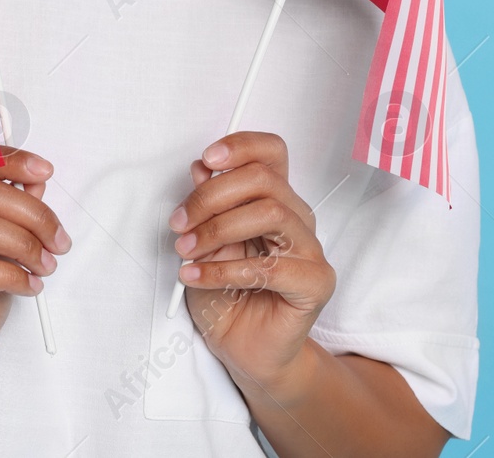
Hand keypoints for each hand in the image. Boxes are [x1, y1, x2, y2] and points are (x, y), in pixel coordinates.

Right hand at [0, 148, 69, 398]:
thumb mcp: (1, 254)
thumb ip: (14, 218)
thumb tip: (36, 182)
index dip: (10, 161)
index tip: (45, 170)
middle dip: (30, 213)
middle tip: (59, 242)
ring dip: (22, 243)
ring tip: (45, 266)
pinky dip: (9, 274)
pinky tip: (29, 287)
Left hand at [170, 131, 335, 397]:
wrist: (244, 346)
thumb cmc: (224, 290)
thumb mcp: (201, 240)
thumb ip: (205, 204)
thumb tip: (201, 168)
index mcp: (273, 198)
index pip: (270, 153)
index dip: (241, 146)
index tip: (207, 159)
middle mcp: (296, 217)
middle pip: (263, 180)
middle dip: (211, 197)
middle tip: (179, 223)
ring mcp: (310, 249)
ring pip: (270, 213)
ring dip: (216, 230)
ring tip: (186, 251)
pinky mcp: (315, 283)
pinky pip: (270, 267)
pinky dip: (223, 270)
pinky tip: (196, 276)